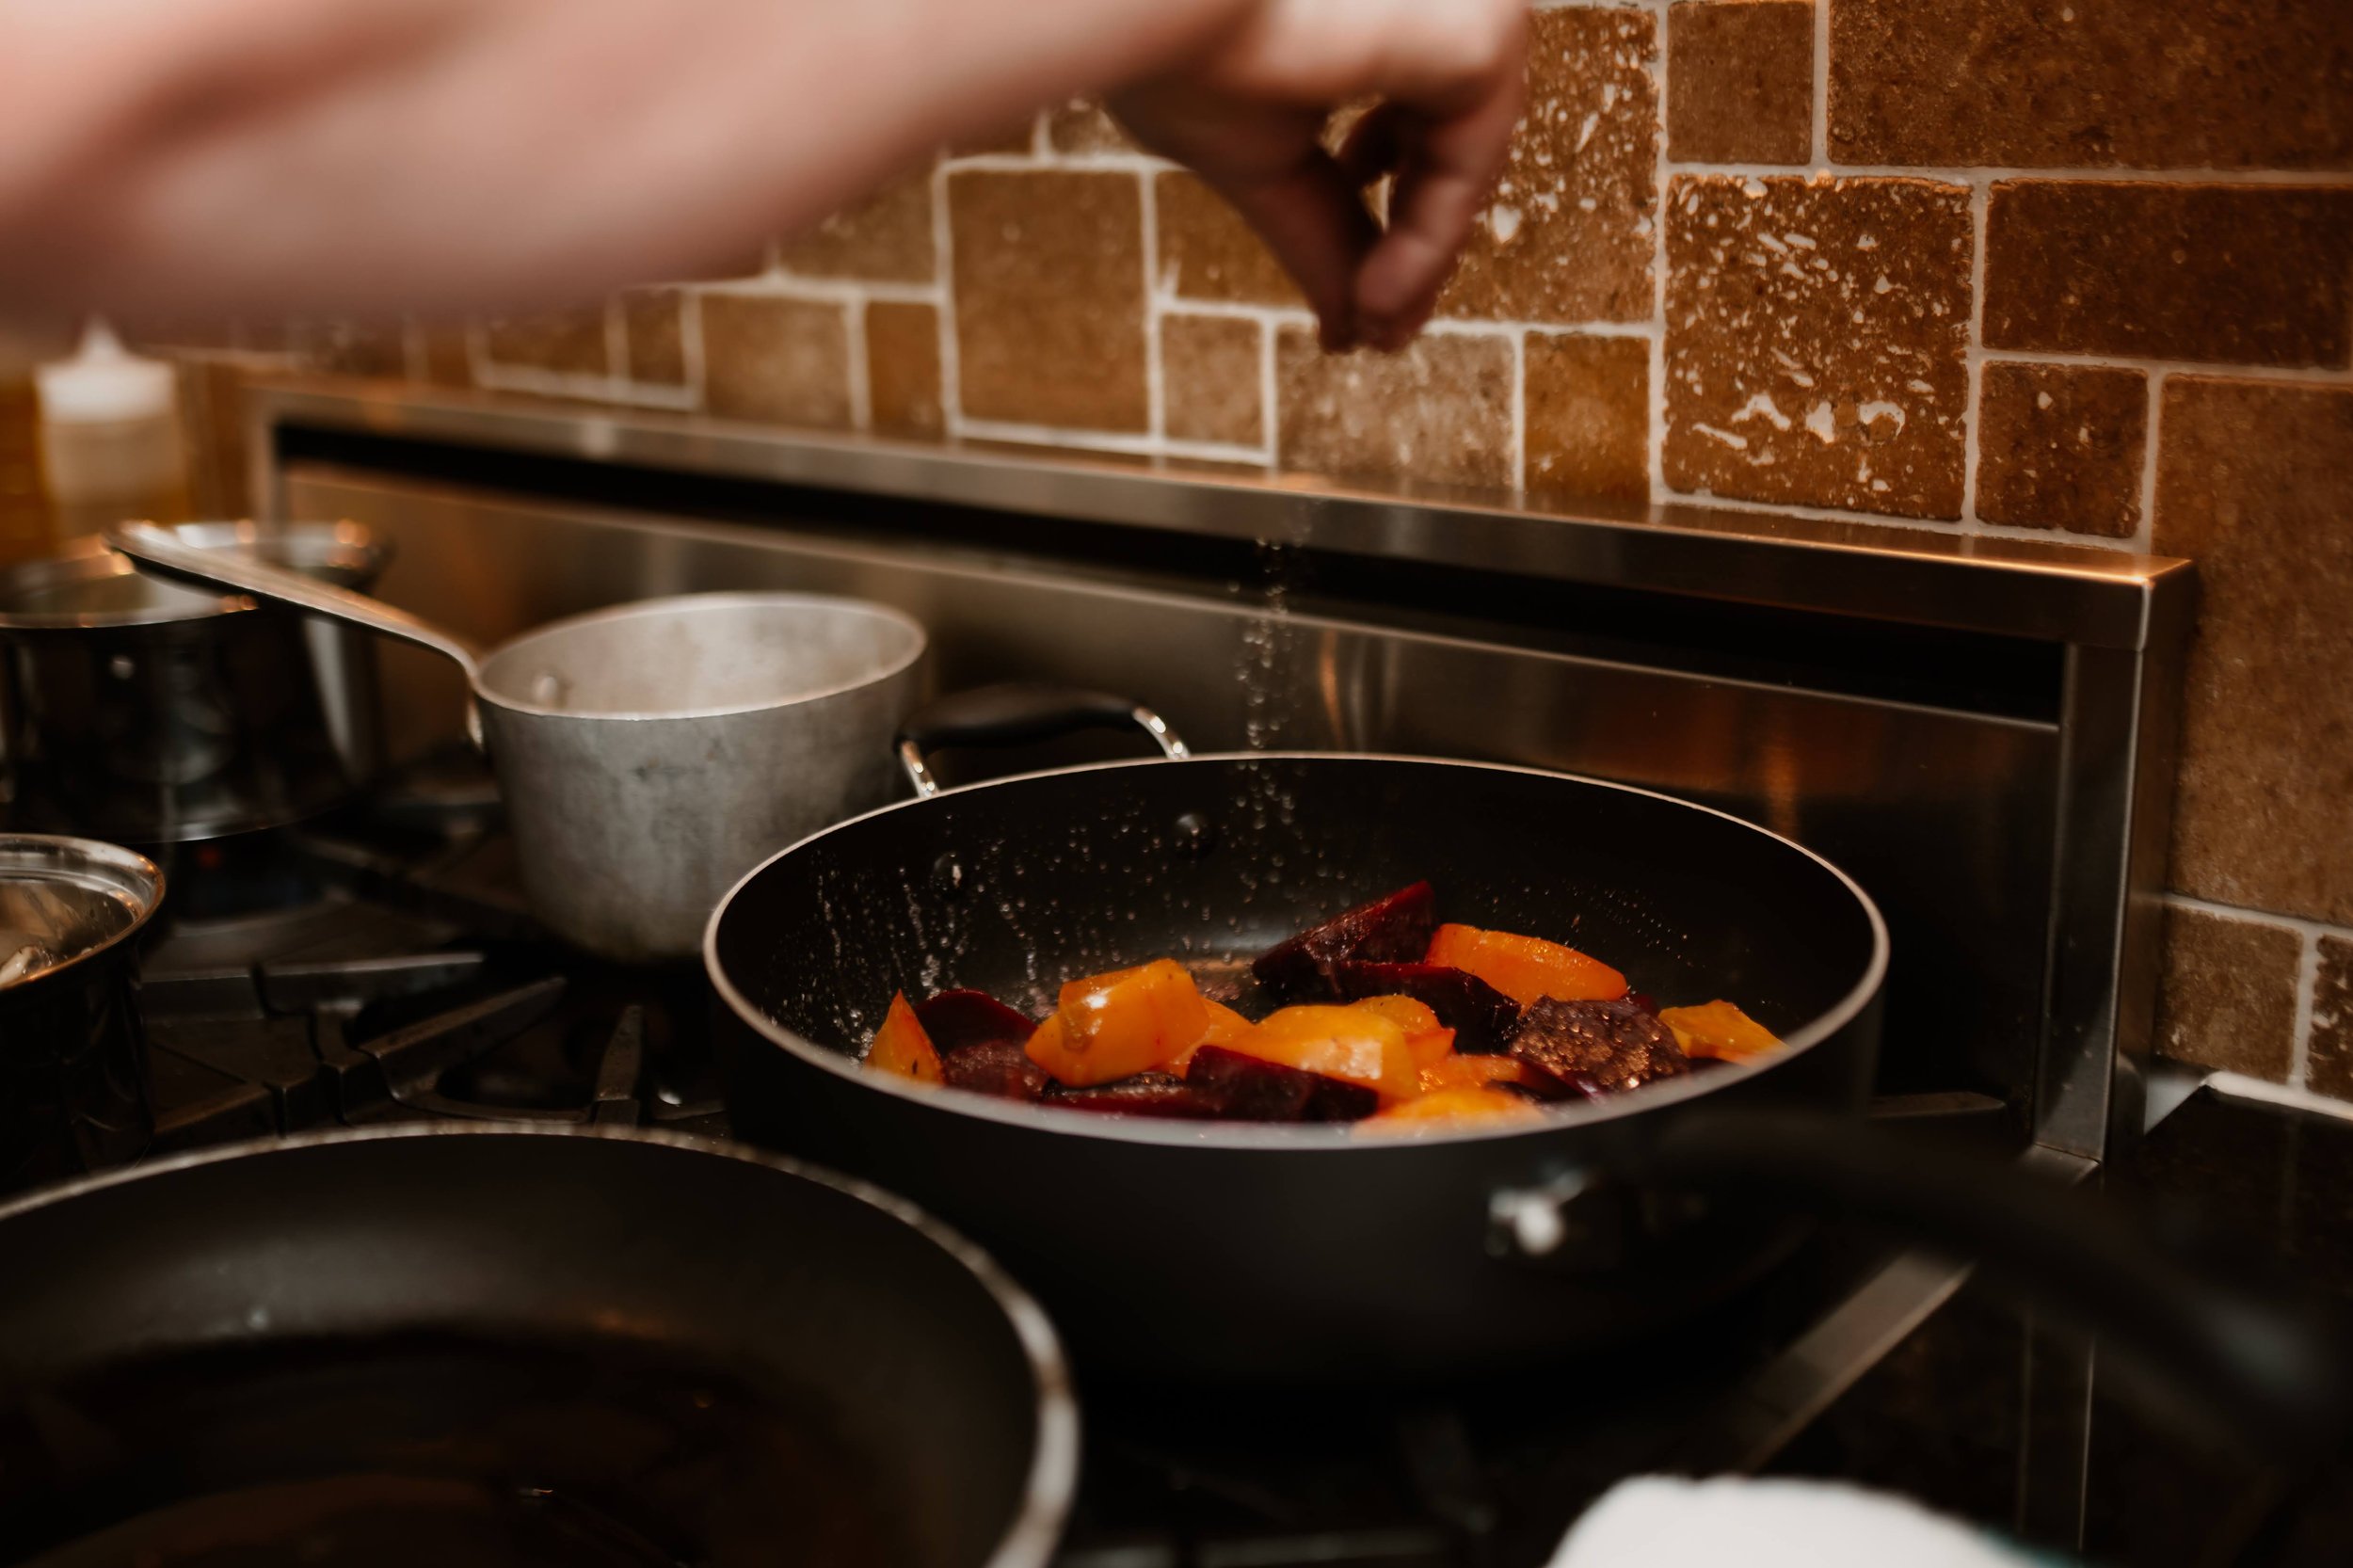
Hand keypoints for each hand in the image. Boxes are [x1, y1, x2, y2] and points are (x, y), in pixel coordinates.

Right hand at [1111, 0, 1525, 352]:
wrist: (1147, 7)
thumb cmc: (1175, 51)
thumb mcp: (1264, 159)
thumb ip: (1324, 235)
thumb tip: (1356, 338)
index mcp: (1376, 10)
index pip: (1416, 116)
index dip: (1395, 215)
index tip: (1363, 305)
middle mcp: (1428, 3)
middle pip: (1451, 138)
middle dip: (1416, 239)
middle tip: (1377, 323)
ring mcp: (1462, 7)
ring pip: (1470, 155)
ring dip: (1424, 255)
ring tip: (1374, 324)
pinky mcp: (1485, 35)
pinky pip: (1474, 164)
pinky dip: (1431, 242)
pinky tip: (1377, 301)